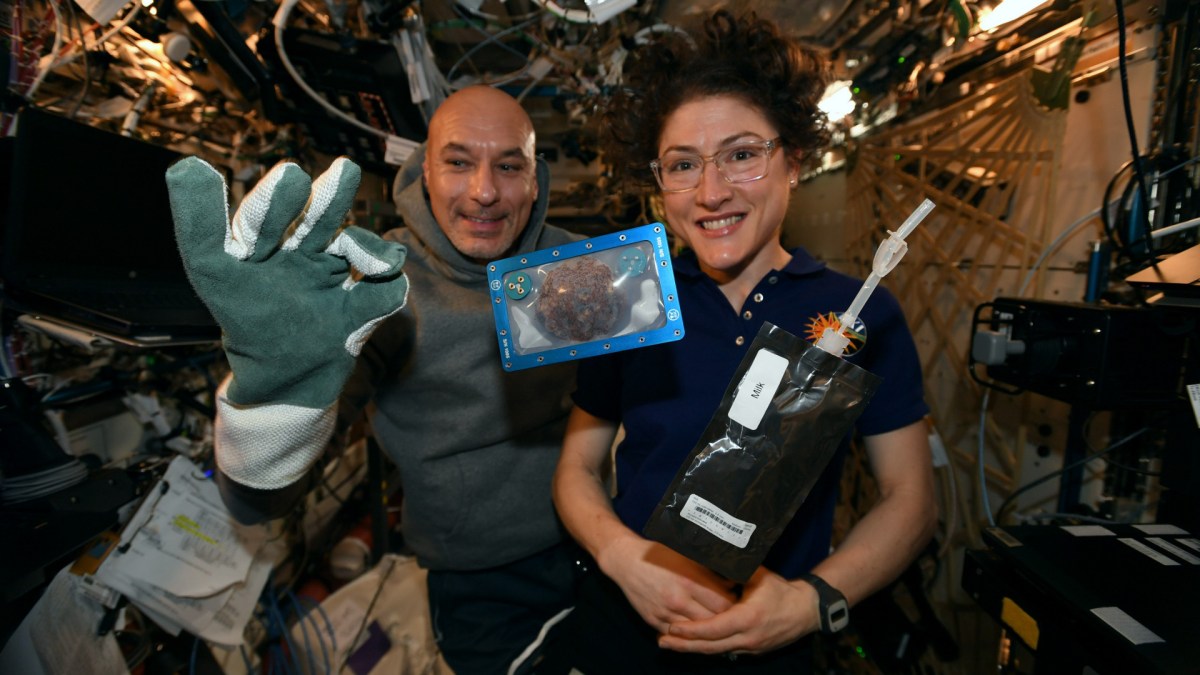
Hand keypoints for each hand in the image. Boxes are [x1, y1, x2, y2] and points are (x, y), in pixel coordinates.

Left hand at [167, 156, 407, 408]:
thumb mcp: (211, 273)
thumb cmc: (244, 325)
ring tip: (373, 237)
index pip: (266, 218)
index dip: (276, 200)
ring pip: (350, 246)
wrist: (281, 382)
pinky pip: (383, 289)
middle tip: (342, 172)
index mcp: (261, 249)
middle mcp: (299, 255)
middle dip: (326, 201)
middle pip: (314, 223)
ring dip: (362, 237)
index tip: (290, 176)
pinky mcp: (361, 306)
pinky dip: (387, 279)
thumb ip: (197, 226)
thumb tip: (183, 166)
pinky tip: (385, 272)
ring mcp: (333, 278)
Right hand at [600, 535, 737, 634]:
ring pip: (697, 632)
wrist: (626, 562)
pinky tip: (697, 628)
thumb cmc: (659, 555)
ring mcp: (666, 613)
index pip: (724, 603)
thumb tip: (732, 580)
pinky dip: (689, 634)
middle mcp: (678, 600)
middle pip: (714, 620)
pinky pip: (678, 636)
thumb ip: (709, 570)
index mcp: (690, 581)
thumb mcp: (687, 556)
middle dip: (726, 619)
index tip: (739, 600)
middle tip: (732, 614)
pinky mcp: (655, 621)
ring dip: (708, 628)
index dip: (735, 604)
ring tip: (717, 622)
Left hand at [657, 567, 816, 654]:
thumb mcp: (758, 576)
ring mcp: (750, 648)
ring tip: (670, 643)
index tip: (672, 626)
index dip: (691, 630)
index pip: (713, 629)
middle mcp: (747, 637)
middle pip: (710, 646)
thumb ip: (734, 568)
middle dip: (684, 645)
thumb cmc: (782, 590)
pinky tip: (693, 644)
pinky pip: (726, 651)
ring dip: (693, 649)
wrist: (807, 611)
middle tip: (661, 641)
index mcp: (747, 618)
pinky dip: (708, 648)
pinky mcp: (752, 651)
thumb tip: (712, 553)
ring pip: (716, 652)